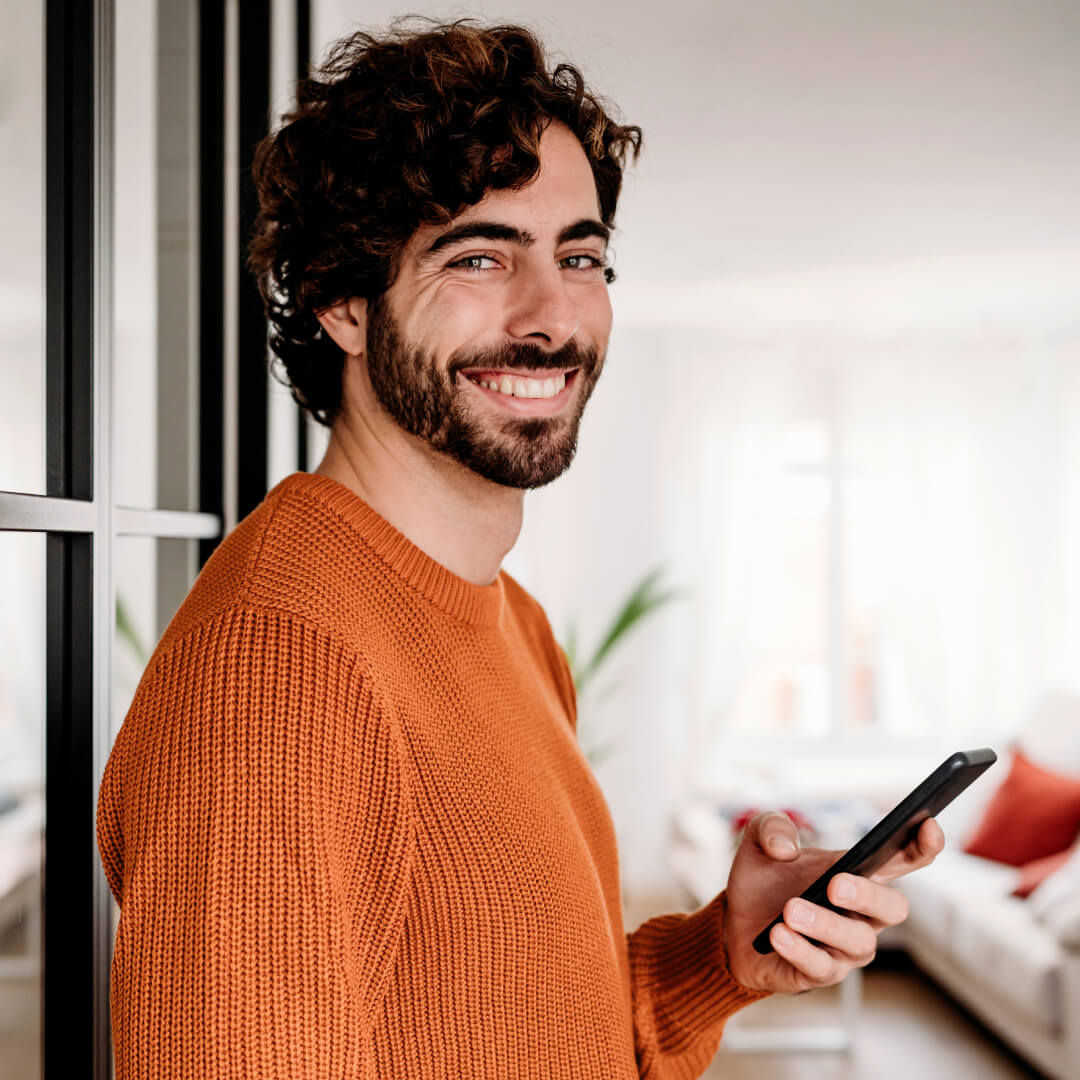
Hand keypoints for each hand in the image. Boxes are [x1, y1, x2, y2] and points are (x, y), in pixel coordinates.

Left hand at [722, 810, 944, 993]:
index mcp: (857, 873)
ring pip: (859, 942)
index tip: (928, 825)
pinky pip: (821, 968)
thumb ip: (771, 827)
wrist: (731, 923)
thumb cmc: (762, 880)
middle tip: (836, 885)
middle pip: (893, 908)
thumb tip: (785, 847)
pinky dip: (799, 949)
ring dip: (825, 925)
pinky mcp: (819, 974)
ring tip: (791, 910)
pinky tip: (779, 934)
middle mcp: (862, 915)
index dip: (923, 845)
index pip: (904, 860)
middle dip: (869, 895)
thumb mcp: (758, 841)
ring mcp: (844, 948)